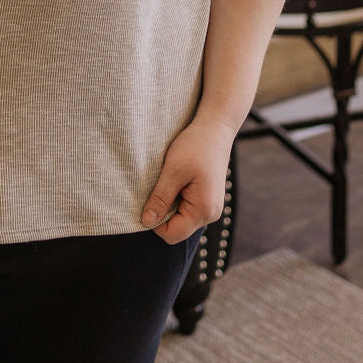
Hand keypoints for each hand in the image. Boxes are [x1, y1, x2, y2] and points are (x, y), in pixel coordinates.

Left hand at [141, 116, 234, 243]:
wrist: (216, 127)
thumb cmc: (196, 145)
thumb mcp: (173, 171)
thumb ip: (160, 199)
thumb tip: (146, 222)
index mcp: (203, 210)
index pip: (172, 234)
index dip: (155, 221)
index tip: (150, 198)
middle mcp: (210, 214)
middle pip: (177, 228)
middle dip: (163, 211)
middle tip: (161, 185)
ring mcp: (211, 207)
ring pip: (181, 218)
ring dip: (170, 203)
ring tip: (171, 180)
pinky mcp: (208, 198)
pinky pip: (187, 208)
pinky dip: (177, 198)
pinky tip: (178, 179)